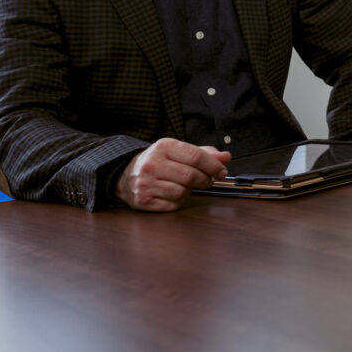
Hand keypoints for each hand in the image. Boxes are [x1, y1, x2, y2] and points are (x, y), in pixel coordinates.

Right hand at [116, 138, 230, 211]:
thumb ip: (204, 153)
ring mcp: (145, 183)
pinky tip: (172, 193)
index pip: (196, 156)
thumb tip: (226, 157)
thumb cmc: (159, 162)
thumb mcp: (179, 151)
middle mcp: (152, 164)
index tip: (222, 172)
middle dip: (205, 180)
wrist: (126, 174)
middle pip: (191, 176)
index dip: (214, 166)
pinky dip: (179, 200)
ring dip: (190, 191)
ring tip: (184, 185)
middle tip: (208, 181)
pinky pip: (173, 204)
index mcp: (163, 146)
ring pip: (182, 192)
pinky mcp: (143, 200)